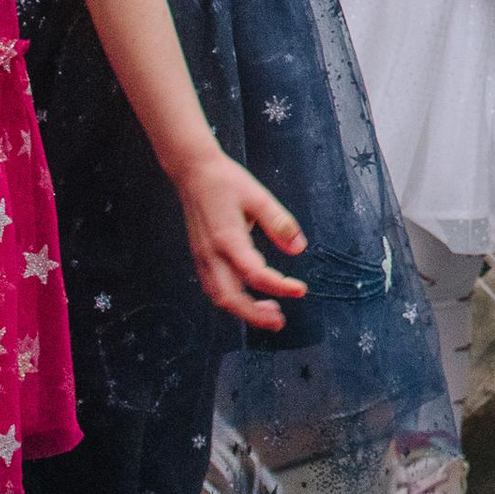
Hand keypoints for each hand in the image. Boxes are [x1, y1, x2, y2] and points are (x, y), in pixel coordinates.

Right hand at [172, 146, 305, 329]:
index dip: (279, 286)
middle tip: (280, 321)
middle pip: (230, 298)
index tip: (301, 290)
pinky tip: (249, 296)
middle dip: (255, 315)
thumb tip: (299, 248)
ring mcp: (202, 257)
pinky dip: (231, 299)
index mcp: (227, 239)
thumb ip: (280, 223)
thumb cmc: (226, 182)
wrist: (193, 172)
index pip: (255, 274)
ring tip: (269, 312)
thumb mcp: (259, 197)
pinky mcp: (200, 256)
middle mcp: (211, 254)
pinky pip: (213, 287)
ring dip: (243, 310)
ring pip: (219, 296)